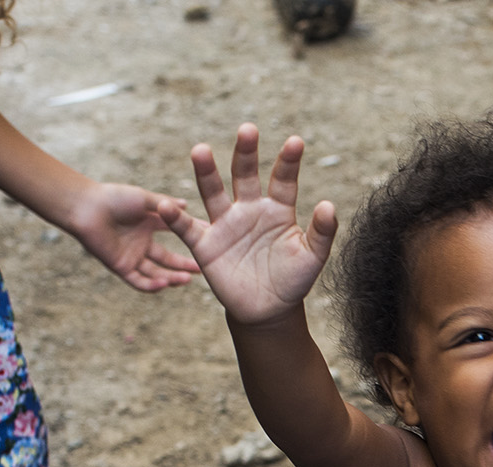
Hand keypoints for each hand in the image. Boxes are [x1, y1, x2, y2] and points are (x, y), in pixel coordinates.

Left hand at [67, 181, 200, 291]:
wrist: (86, 208)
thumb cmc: (114, 197)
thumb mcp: (145, 199)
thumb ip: (166, 204)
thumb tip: (187, 204)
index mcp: (150, 224)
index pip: (176, 234)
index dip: (192, 239)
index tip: (212, 243)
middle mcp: (142, 242)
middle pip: (168, 259)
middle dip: (185, 266)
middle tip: (203, 271)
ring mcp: (132, 256)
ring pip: (156, 273)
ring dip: (171, 278)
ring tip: (187, 280)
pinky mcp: (121, 266)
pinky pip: (139, 281)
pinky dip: (152, 285)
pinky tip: (164, 284)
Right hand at [158, 127, 338, 327]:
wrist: (269, 310)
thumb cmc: (293, 280)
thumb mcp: (312, 257)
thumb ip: (322, 233)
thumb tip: (328, 205)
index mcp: (277, 209)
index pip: (283, 180)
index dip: (288, 162)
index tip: (296, 142)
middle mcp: (249, 209)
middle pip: (245, 176)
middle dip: (245, 153)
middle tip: (248, 130)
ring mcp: (225, 225)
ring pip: (213, 193)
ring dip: (206, 172)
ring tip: (200, 150)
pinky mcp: (206, 245)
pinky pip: (188, 228)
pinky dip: (175, 218)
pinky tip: (164, 206)